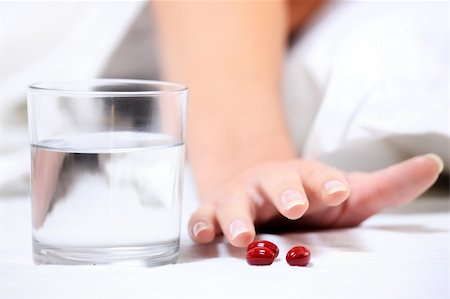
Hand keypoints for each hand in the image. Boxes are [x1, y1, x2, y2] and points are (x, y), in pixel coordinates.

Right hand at [188, 154, 442, 246]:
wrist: (260, 188)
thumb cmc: (307, 195)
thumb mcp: (347, 194)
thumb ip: (387, 186)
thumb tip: (432, 163)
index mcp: (304, 177)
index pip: (319, 176)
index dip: (328, 183)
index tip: (341, 190)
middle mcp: (271, 182)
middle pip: (276, 183)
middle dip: (285, 192)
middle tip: (295, 206)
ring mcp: (241, 196)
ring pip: (236, 202)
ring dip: (237, 217)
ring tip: (243, 236)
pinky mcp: (216, 210)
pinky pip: (205, 216)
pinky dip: (202, 224)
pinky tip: (204, 234)